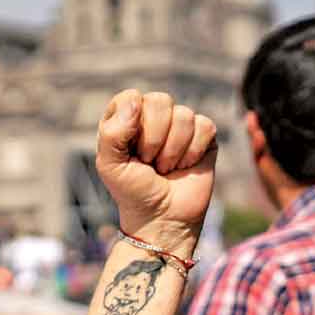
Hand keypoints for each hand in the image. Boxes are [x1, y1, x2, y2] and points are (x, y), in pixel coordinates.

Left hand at [96, 89, 217, 255]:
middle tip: (148, 162)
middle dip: (153, 138)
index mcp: (125, 119)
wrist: (163, 218)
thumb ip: (112, 133)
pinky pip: (204, 126)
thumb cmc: (132, 192)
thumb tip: (136, 101)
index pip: (130, 96)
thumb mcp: (110, 165)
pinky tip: (184, 166)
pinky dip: (192, 152)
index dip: (133, 121)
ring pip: (183, 115)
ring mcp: (179, 124)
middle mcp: (152, 117)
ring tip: (164, 168)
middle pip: (160, 100)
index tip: (130, 148)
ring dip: (172, 151)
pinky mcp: (203, 135)